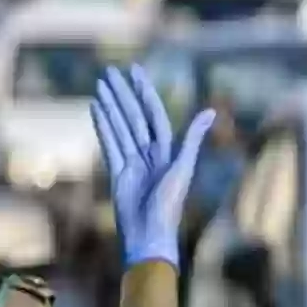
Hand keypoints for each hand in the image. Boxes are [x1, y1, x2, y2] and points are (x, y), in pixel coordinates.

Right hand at [91, 65, 215, 270]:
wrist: (149, 235)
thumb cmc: (169, 206)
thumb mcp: (183, 169)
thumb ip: (192, 139)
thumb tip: (210, 111)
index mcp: (167, 150)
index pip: (153, 114)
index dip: (144, 92)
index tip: (134, 72)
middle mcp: (149, 153)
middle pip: (133, 117)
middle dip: (122, 94)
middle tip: (109, 72)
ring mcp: (132, 162)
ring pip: (119, 128)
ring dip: (110, 106)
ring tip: (100, 85)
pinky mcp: (117, 173)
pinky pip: (109, 144)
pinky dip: (102, 127)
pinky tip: (96, 110)